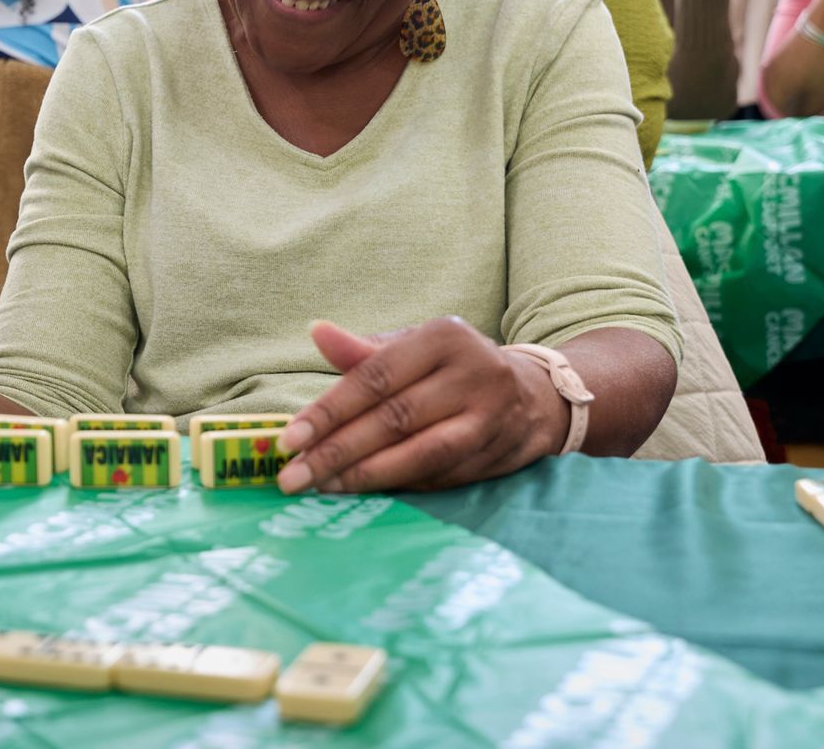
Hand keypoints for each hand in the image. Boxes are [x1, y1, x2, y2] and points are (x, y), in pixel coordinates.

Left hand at [276, 319, 567, 493]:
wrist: (533, 394)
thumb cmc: (452, 366)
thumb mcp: (413, 346)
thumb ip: (363, 351)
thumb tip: (316, 332)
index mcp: (442, 338)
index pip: (375, 378)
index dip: (330, 411)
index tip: (290, 439)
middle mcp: (472, 374)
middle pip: (394, 419)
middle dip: (337, 451)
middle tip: (293, 476)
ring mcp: (490, 417)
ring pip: (420, 453)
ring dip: (366, 475)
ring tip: (322, 487)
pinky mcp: (497, 454)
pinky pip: (438, 475)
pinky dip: (397, 485)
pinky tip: (362, 490)